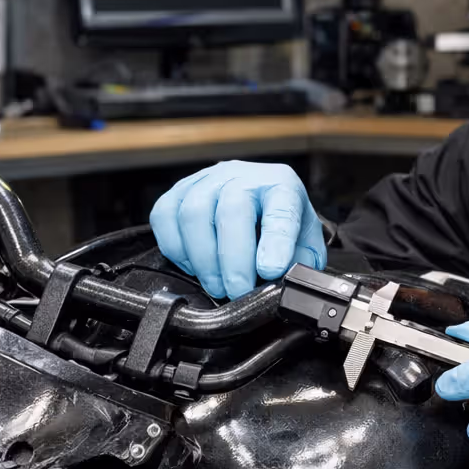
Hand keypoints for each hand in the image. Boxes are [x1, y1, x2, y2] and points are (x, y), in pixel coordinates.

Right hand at [149, 161, 326, 299]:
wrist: (256, 199)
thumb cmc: (278, 224)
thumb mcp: (304, 243)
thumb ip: (300, 263)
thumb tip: (286, 283)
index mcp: (281, 186)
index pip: (280, 208)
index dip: (275, 241)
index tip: (270, 270)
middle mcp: (242, 176)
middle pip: (231, 210)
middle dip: (233, 260)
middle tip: (237, 292)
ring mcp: (206, 180)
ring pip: (193, 214)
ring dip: (203, 260)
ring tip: (216, 285)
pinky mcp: (178, 191)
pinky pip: (164, 217)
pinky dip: (176, 249)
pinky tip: (194, 266)